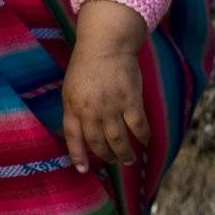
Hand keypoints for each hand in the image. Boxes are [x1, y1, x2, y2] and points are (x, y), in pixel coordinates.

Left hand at [61, 45, 149, 171]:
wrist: (105, 45)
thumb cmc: (86, 65)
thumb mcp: (70, 88)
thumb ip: (74, 109)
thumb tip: (80, 131)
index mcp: (73, 106)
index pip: (73, 138)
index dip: (78, 156)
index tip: (82, 170)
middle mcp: (90, 110)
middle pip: (97, 142)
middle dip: (105, 156)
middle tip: (112, 161)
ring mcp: (111, 107)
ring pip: (118, 140)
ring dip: (123, 153)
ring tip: (127, 159)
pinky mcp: (130, 101)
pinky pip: (138, 126)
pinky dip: (142, 137)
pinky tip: (144, 142)